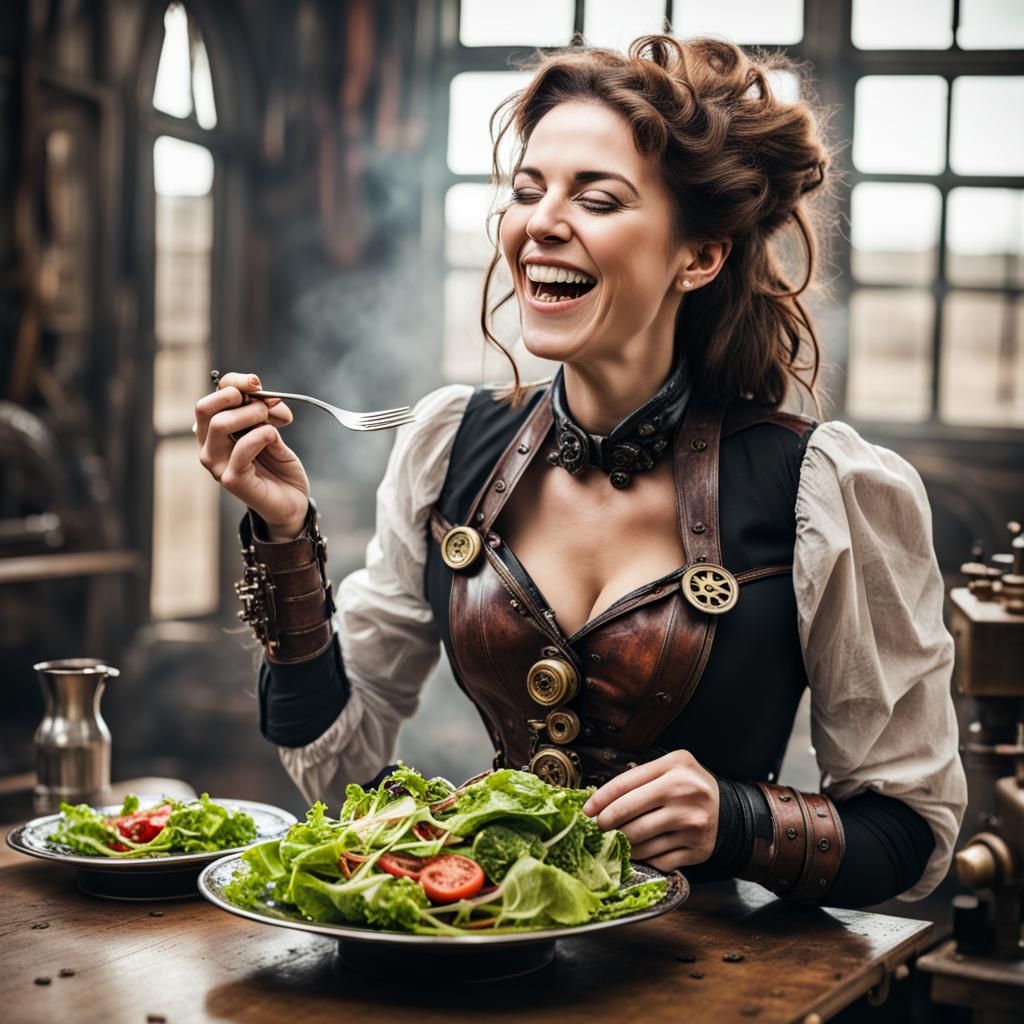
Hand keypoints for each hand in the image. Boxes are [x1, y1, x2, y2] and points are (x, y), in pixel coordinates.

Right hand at [195, 371, 309, 537]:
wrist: (292, 500)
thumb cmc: (279, 465)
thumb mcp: (272, 430)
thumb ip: (263, 413)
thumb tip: (263, 394)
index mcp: (213, 432)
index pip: (211, 397)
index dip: (233, 382)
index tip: (257, 383)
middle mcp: (208, 447)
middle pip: (206, 407)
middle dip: (240, 396)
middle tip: (268, 404)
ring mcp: (216, 464)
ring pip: (220, 423)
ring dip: (252, 414)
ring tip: (273, 423)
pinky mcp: (231, 480)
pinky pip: (242, 448)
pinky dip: (262, 435)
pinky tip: (273, 438)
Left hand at [582, 750, 719, 870]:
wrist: (727, 810)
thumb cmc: (688, 785)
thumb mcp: (670, 767)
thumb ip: (639, 777)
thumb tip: (600, 800)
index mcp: (675, 768)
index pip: (625, 784)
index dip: (600, 799)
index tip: (587, 810)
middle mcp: (685, 795)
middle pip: (629, 815)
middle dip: (606, 824)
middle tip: (598, 827)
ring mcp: (692, 824)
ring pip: (640, 840)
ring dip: (622, 842)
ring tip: (616, 839)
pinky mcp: (697, 850)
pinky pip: (657, 859)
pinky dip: (643, 856)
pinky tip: (639, 849)